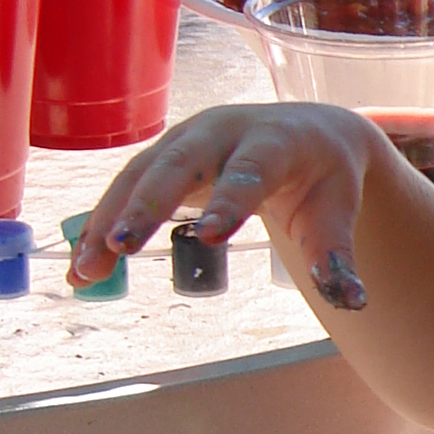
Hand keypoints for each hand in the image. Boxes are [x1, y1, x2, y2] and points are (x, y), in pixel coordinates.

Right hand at [74, 102, 379, 303]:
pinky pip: (126, 187)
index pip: (250, 170)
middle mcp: (224, 131)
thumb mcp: (337, 211)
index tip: (208, 238)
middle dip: (147, 203)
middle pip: (179, 164)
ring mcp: (186, 138)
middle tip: (121, 246)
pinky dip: (102, 223)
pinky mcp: (163, 155)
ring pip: (140, 175)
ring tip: (85, 270)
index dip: (229, 201)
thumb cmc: (324, 178)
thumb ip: (337, 255)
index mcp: (275, 141)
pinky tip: (82, 265)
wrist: (309, 132)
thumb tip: (351, 303)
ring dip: (110, 220)